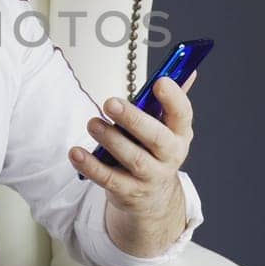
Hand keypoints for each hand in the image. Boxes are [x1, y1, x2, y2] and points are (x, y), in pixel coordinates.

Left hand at [70, 73, 197, 255]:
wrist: (153, 197)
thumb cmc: (155, 151)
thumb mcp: (167, 127)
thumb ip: (171, 99)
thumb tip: (188, 68)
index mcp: (179, 134)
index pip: (183, 114)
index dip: (174, 98)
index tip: (160, 81)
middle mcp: (169, 156)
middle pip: (156, 138)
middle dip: (134, 119)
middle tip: (110, 103)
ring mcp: (150, 177)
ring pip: (133, 159)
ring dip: (110, 140)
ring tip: (92, 124)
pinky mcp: (128, 192)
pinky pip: (108, 179)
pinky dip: (91, 166)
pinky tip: (76, 152)